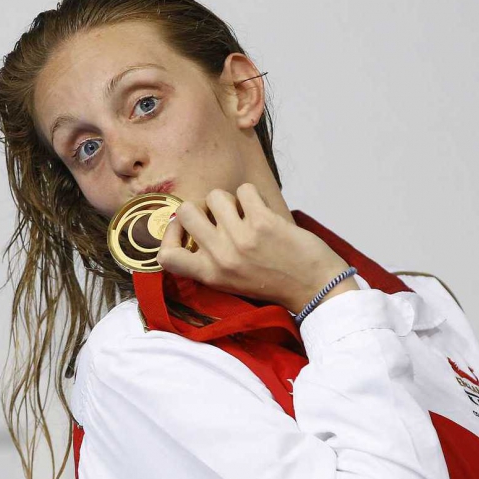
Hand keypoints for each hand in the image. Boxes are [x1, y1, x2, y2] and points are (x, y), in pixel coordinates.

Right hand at [157, 183, 355, 312]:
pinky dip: (254, 196)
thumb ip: (208, 260)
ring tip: (245, 213)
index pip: (165, 257)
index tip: (184, 229)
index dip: (169, 234)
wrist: (313, 288)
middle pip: (185, 211)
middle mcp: (220, 257)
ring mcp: (241, 238)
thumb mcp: (230, 281)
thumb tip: (185, 222)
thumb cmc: (271, 282)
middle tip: (219, 215)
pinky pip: (245, 191)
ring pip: (216, 195)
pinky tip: (263, 211)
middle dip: (201, 206)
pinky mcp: (263, 222)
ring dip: (230, 199)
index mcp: (210, 275)